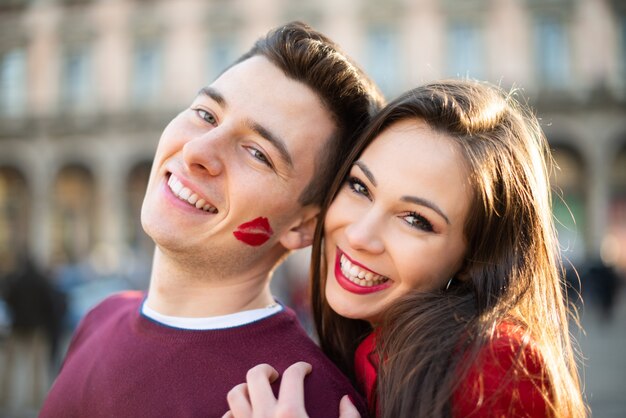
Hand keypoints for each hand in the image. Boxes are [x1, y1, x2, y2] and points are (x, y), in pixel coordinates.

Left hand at [222, 362, 360, 417]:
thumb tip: (345, 400)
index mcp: (291, 414)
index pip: (293, 374)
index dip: (301, 367)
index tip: (306, 369)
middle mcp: (265, 417)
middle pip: (255, 375)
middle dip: (267, 370)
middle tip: (277, 376)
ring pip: (235, 394)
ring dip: (247, 389)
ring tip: (259, 394)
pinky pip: (226, 417)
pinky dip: (233, 413)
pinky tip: (246, 416)